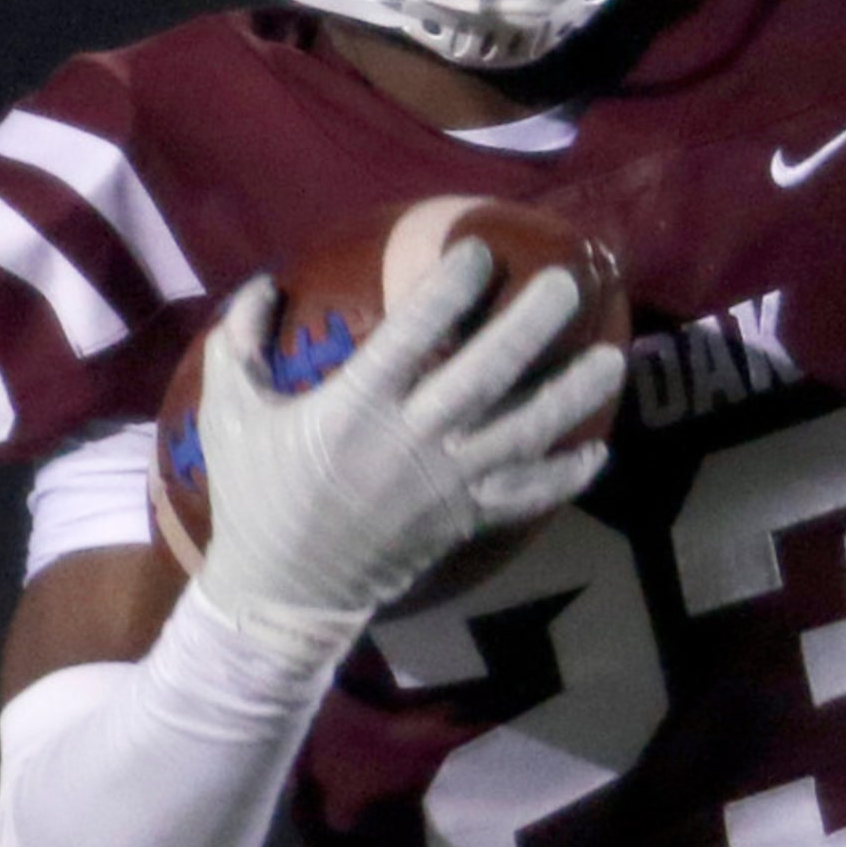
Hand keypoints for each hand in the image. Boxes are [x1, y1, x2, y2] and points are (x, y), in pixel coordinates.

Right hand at [193, 239, 624, 661]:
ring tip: (614, 357)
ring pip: (523, 434)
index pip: (410, 335)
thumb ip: (241, 343)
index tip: (479, 251)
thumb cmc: (257, 494)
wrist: (281, 594)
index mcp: (353, 408)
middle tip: (567, 282)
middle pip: (485, 376)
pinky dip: (564, 476)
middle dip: (530, 327)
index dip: (448, 290)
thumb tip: (268, 283)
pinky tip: (598, 451)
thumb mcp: (231, 413)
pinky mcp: (462, 520)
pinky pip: (524, 496)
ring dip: (571, 395)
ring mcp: (445, 484)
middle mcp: (410, 441)